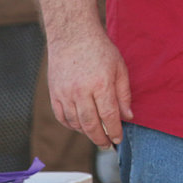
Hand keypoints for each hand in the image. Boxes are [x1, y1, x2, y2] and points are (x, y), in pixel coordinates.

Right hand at [47, 30, 132, 147]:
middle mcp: (81, 92)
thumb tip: (128, 116)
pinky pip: (62, 117)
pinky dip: (72, 125)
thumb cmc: (100, 50)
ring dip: (87, 133)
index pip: (109, 116)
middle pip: (91, 125)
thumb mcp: (120, 67)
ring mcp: (65, 94)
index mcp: (101, 84)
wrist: (73, 37)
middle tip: (107, 146)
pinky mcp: (54, 94)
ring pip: (76, 123)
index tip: (118, 139)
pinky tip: (80, 126)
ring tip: (96, 136)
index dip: (114, 131)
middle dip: (100, 139)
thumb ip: (124, 93)